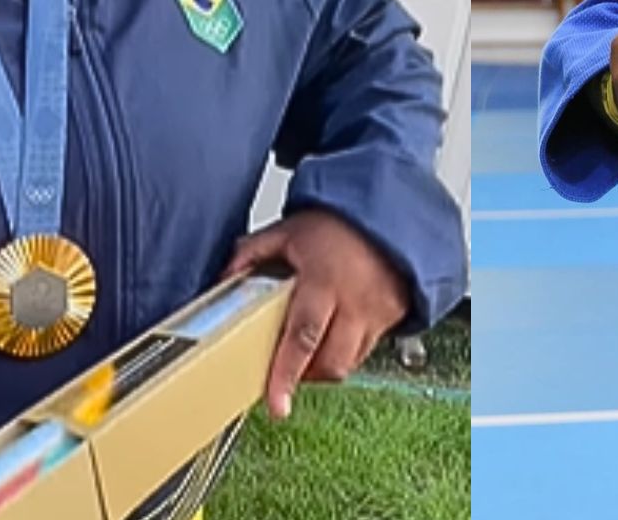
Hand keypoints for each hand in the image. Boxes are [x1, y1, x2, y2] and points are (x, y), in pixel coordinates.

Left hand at [221, 208, 408, 418]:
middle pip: (329, 362)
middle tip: (285, 370)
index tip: (276, 404)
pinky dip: (345, 354)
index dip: (286, 375)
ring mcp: (377, 312)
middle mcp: (355, 301)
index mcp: (324, 280)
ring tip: (308, 350)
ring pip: (348, 364)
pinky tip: (332, 335)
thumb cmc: (337, 223)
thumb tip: (223, 279)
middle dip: (304, 376)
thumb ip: (252, 254)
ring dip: (323, 368)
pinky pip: (365, 352)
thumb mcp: (287, 231)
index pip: (302, 337)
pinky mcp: (393, 317)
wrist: (387, 212)